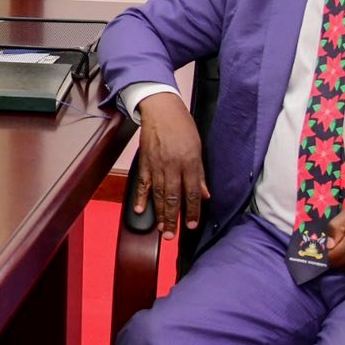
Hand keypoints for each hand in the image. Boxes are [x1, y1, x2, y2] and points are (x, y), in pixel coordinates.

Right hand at [131, 92, 208, 238]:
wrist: (161, 109)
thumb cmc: (182, 126)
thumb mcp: (198, 147)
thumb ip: (200, 173)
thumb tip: (205, 194)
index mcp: (189, 162)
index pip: (192, 192)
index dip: (192, 211)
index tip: (191, 225)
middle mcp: (172, 166)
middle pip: (172, 198)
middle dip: (172, 219)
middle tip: (171, 236)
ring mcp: (156, 165)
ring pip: (158, 194)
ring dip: (159, 214)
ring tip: (160, 229)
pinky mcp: (144, 162)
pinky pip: (142, 183)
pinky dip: (140, 197)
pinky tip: (140, 210)